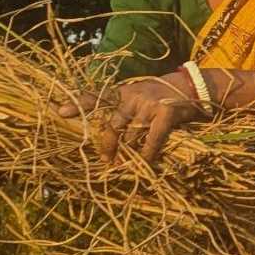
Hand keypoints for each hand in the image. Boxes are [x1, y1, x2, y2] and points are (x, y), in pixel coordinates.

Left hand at [56, 72, 204, 164]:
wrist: (194, 87)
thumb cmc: (163, 96)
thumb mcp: (141, 96)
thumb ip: (124, 110)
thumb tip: (111, 136)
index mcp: (124, 92)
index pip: (97, 97)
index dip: (79, 105)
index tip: (60, 112)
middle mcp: (134, 97)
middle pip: (113, 126)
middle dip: (108, 146)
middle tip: (106, 160)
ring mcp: (150, 105)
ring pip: (131, 136)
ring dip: (127, 154)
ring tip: (123, 167)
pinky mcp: (166, 114)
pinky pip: (152, 140)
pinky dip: (147, 154)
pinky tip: (143, 164)